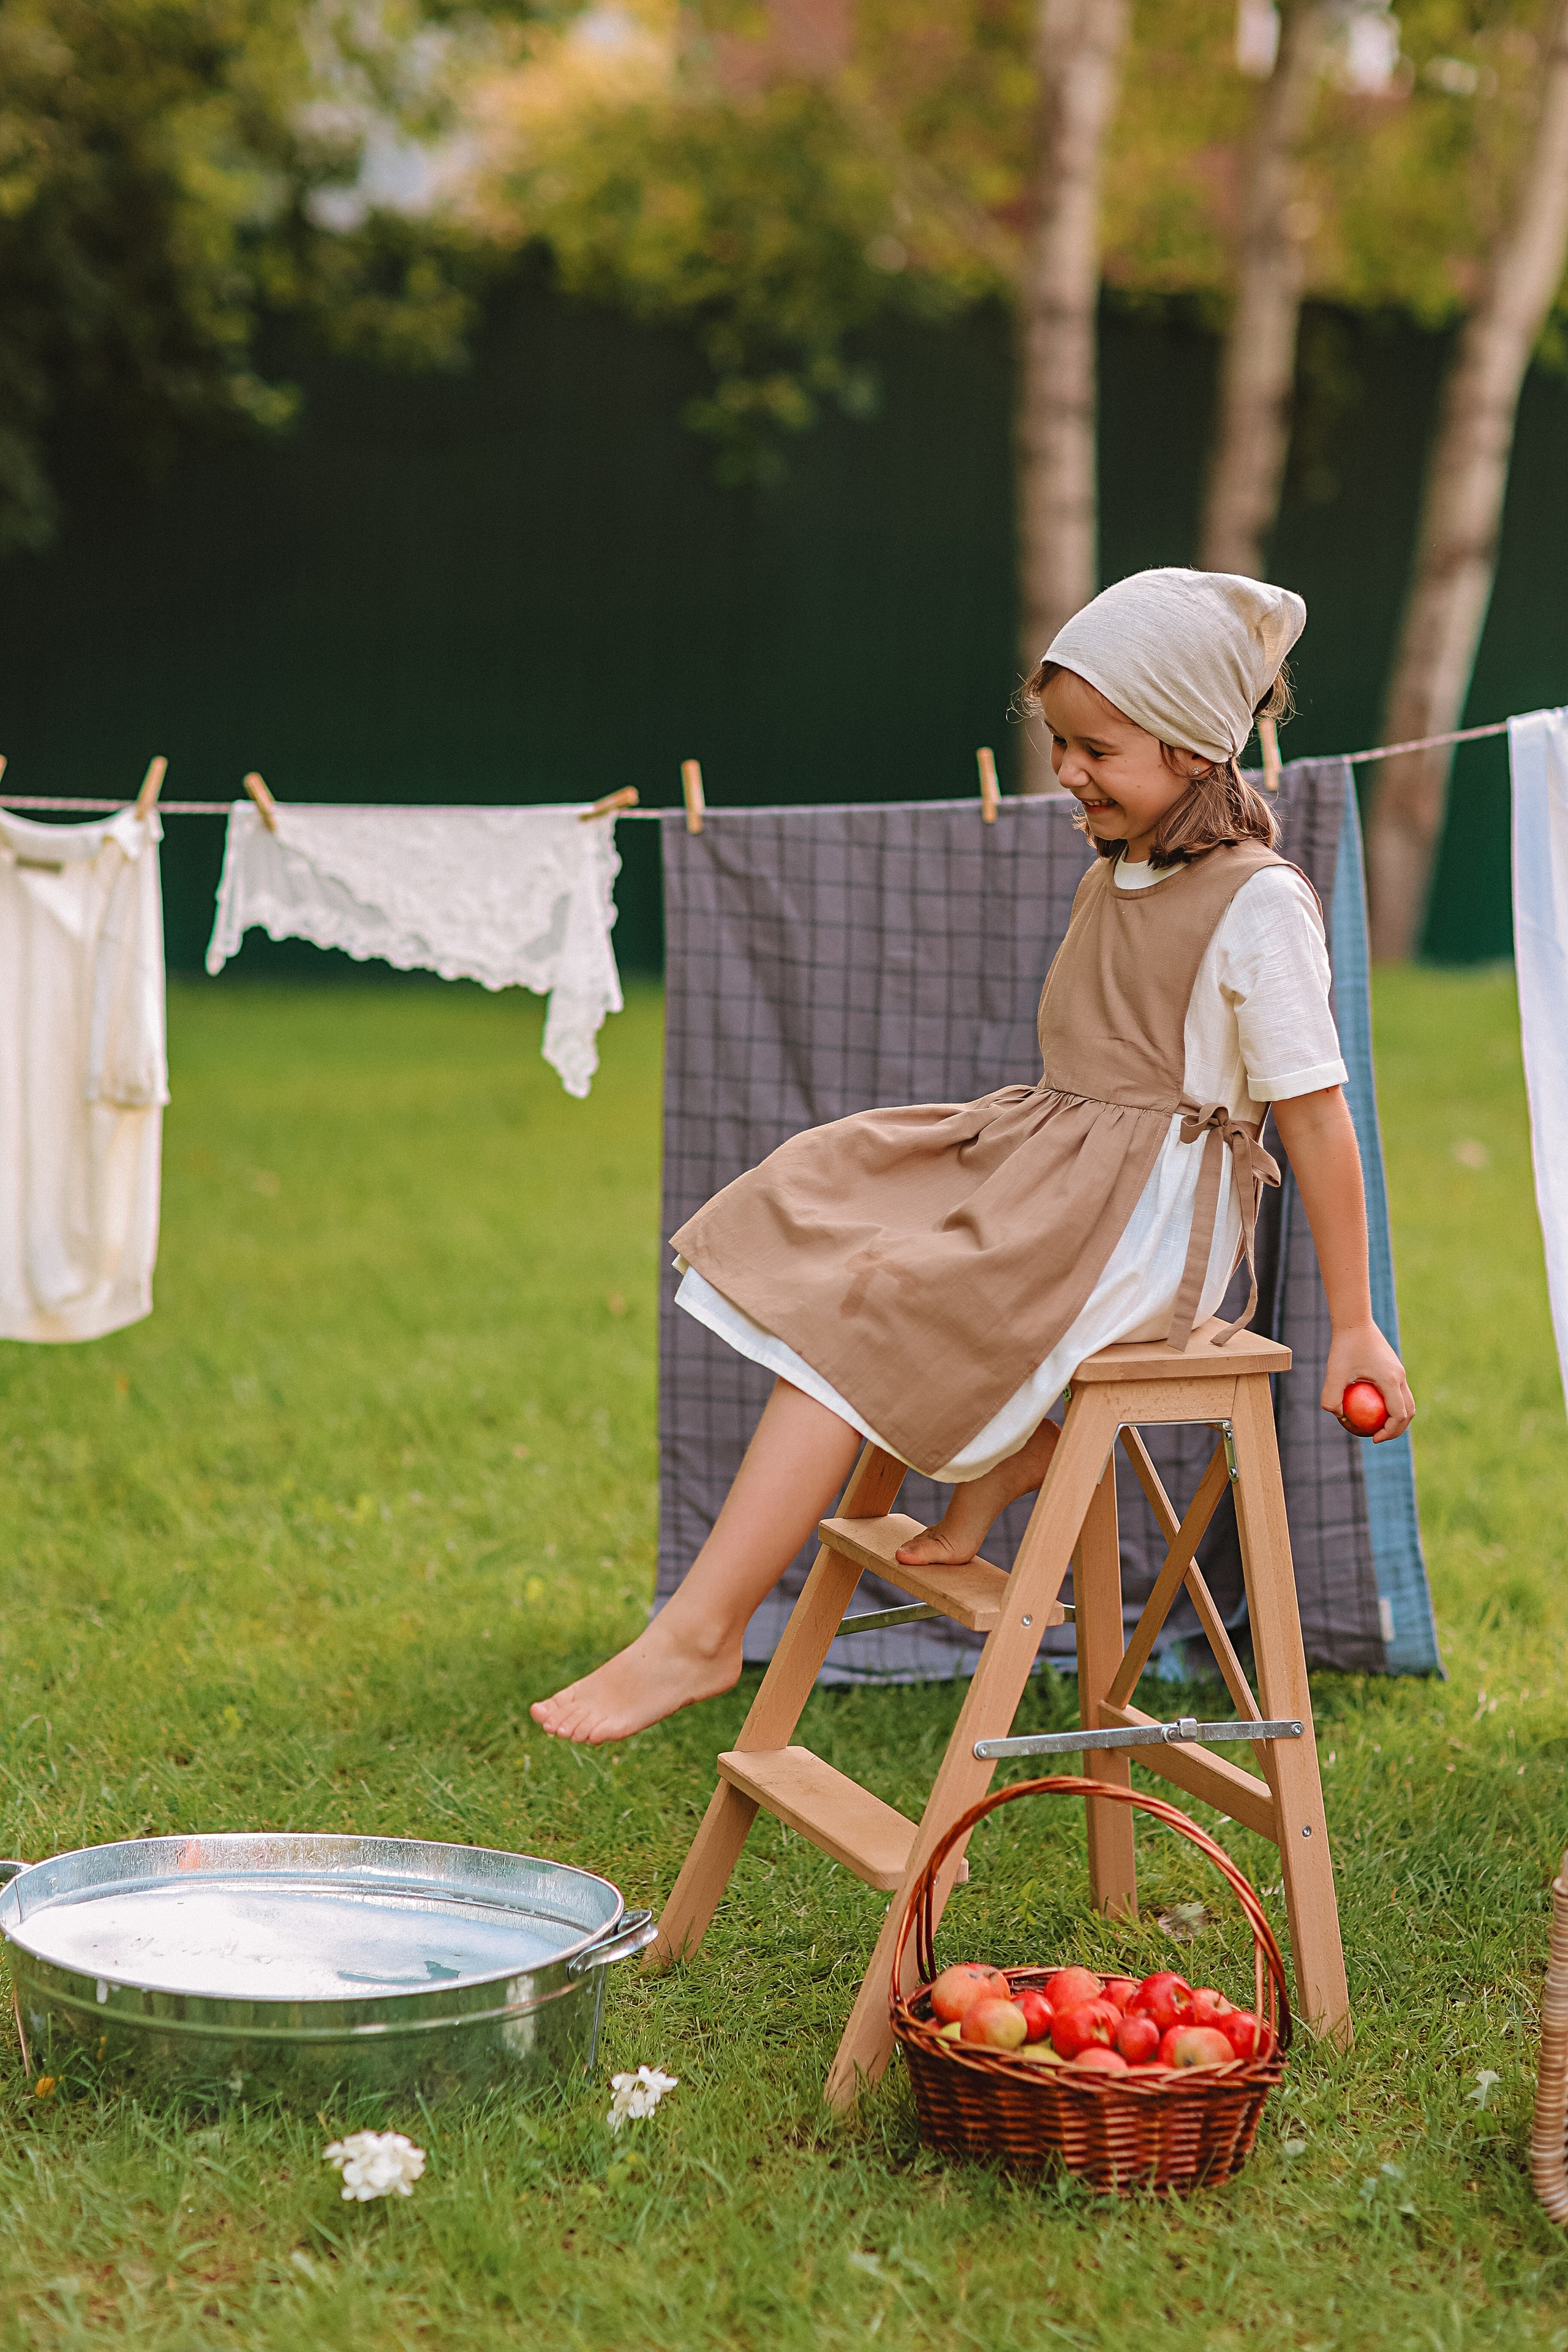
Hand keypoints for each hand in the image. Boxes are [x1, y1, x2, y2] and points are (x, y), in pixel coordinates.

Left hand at [1321, 1323, 1413, 1442]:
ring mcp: (1399, 1372)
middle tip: (1377, 1437)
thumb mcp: (1333, 1372)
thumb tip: (1338, 1417)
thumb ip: (1331, 1397)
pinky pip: (1396, 1392)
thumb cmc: (1343, 1346)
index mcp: (1390, 1380)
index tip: (1373, 1439)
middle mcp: (1399, 1377)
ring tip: (1375, 1426)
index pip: (1398, 1414)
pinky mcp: (1394, 1368)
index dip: (1389, 1432)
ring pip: (1405, 1402)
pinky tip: (1368, 1407)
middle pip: (1408, 1412)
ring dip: (1395, 1417)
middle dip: (1396, 1429)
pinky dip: (1389, 1404)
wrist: (1355, 1321)